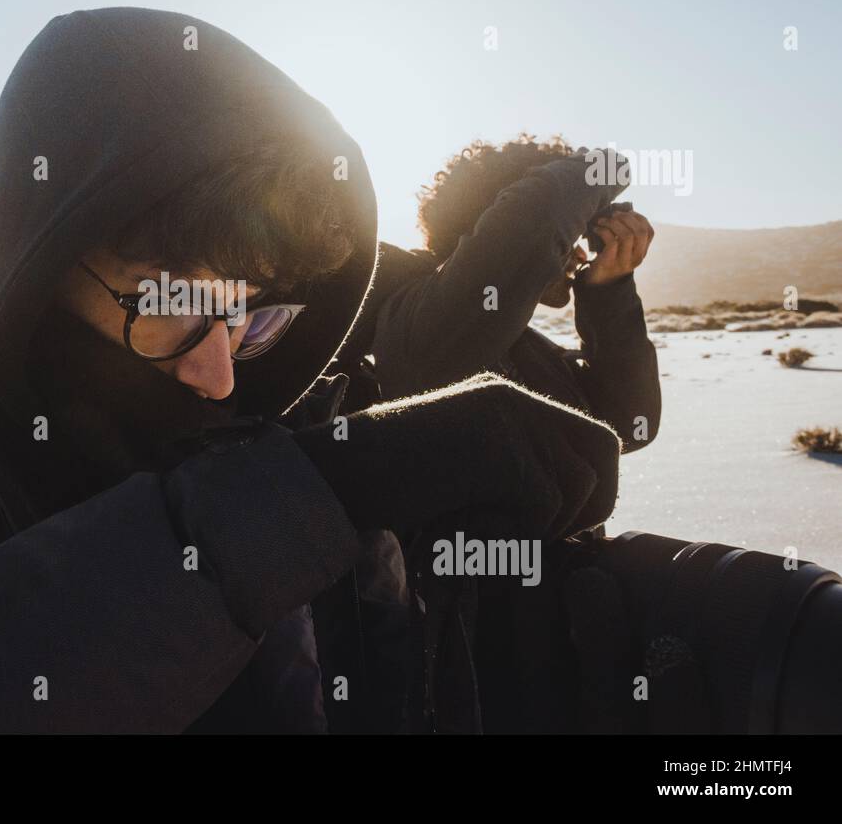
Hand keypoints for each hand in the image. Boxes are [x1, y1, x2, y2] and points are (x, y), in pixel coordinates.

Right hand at [292, 373, 620, 542]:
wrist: (336, 473)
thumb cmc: (385, 481)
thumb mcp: (458, 462)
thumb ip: (511, 466)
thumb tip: (574, 507)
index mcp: (503, 397)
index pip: (588, 433)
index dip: (595, 483)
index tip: (564, 524)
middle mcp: (511, 398)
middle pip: (602, 450)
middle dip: (593, 505)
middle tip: (552, 539)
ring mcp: (504, 420)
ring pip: (576, 485)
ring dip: (545, 529)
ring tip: (496, 541)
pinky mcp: (496, 450)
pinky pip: (543, 506)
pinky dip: (518, 537)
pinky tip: (477, 539)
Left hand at [584, 210, 653, 284]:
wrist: (596, 283)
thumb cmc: (607, 259)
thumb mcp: (621, 249)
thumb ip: (626, 235)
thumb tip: (622, 212)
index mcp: (641, 253)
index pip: (649, 232)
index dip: (639, 218)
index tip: (627, 211)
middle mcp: (636, 258)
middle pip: (640, 232)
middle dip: (627, 218)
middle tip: (613, 214)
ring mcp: (624, 262)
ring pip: (627, 235)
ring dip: (614, 223)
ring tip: (602, 220)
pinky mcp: (610, 263)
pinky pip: (612, 242)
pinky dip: (604, 231)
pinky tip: (596, 229)